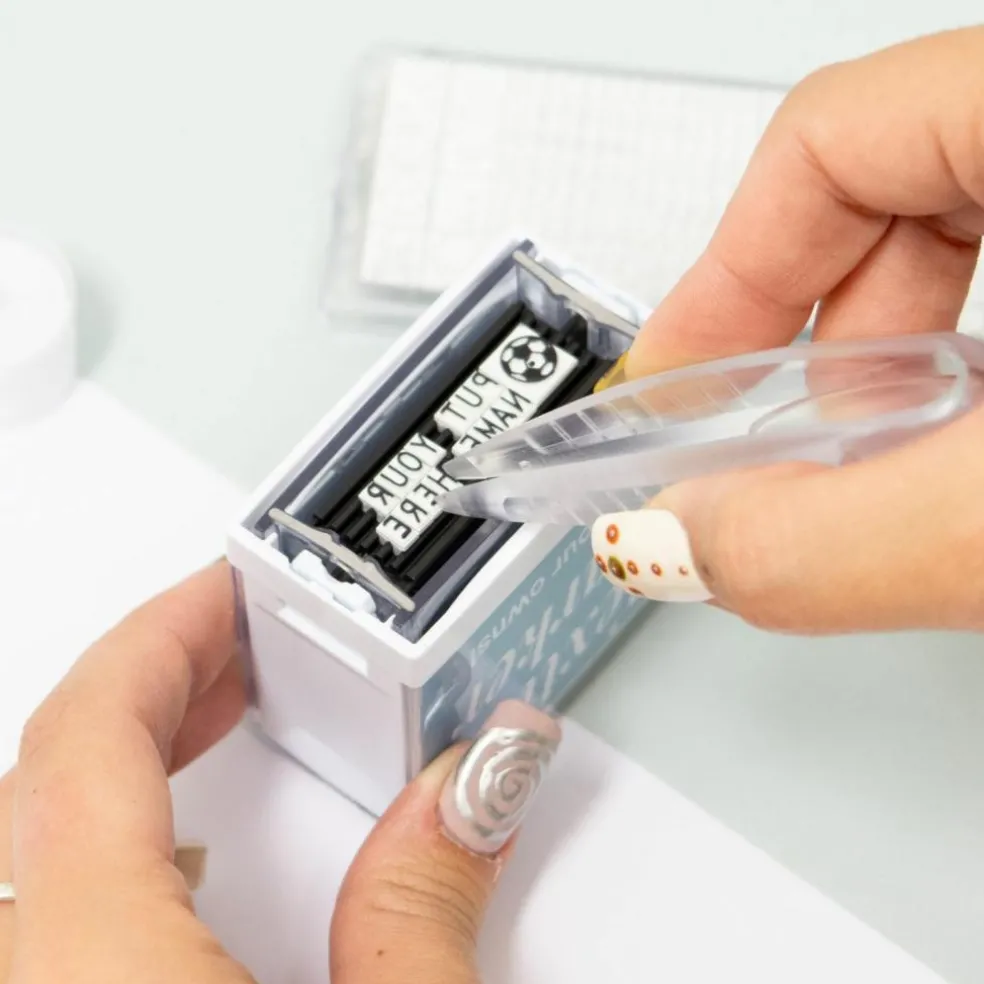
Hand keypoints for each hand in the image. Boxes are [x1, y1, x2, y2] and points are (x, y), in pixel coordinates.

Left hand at [0, 562, 558, 982]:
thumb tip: (464, 794)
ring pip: (31, 853)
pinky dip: (106, 859)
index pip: (83, 743)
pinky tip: (182, 876)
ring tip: (210, 730)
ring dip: (121, 771)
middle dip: (148, 689)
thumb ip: (421, 909)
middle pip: (43, 784)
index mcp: (89, 972)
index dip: (159, 638)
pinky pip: (46, 927)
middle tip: (236, 645)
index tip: (226, 592)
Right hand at [591, 27, 983, 634]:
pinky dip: (965, 354)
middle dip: (802, 336)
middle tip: (762, 450)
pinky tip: (954, 437)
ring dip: (886, 355)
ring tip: (867, 457)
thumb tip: (681, 542)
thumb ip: (838, 542)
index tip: (671, 393)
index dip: (724, 277)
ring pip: (960, 221)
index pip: (828, 137)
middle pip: (882, 181)